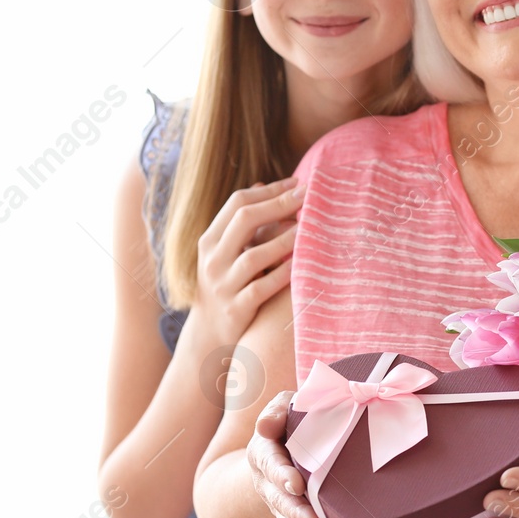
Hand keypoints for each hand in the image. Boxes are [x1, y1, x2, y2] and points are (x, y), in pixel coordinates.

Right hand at [194, 178, 303, 352]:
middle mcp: (212, 260)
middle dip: (279, 204)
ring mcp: (223, 285)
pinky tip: (301, 263)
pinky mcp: (236, 309)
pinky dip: (283, 274)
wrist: (209, 334)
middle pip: (244, 220)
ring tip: (308, 226)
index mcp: (210, 240)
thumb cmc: (227, 284)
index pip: (237, 202)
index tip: (297, 183)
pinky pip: (261, 288)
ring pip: (254, 255)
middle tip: (308, 195)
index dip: (269, 190)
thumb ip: (243, 222)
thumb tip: (263, 184)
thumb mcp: (226, 251)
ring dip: (284, 239)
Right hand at [246, 391, 332, 517]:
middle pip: (279, 501)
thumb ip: (278, 410)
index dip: (281, 474)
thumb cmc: (298, 417)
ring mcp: (280, 505)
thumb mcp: (288, 405)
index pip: (269, 463)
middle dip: (297, 514)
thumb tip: (265, 425)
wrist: (298, 439)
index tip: (296, 484)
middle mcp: (268, 483)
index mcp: (264, 452)